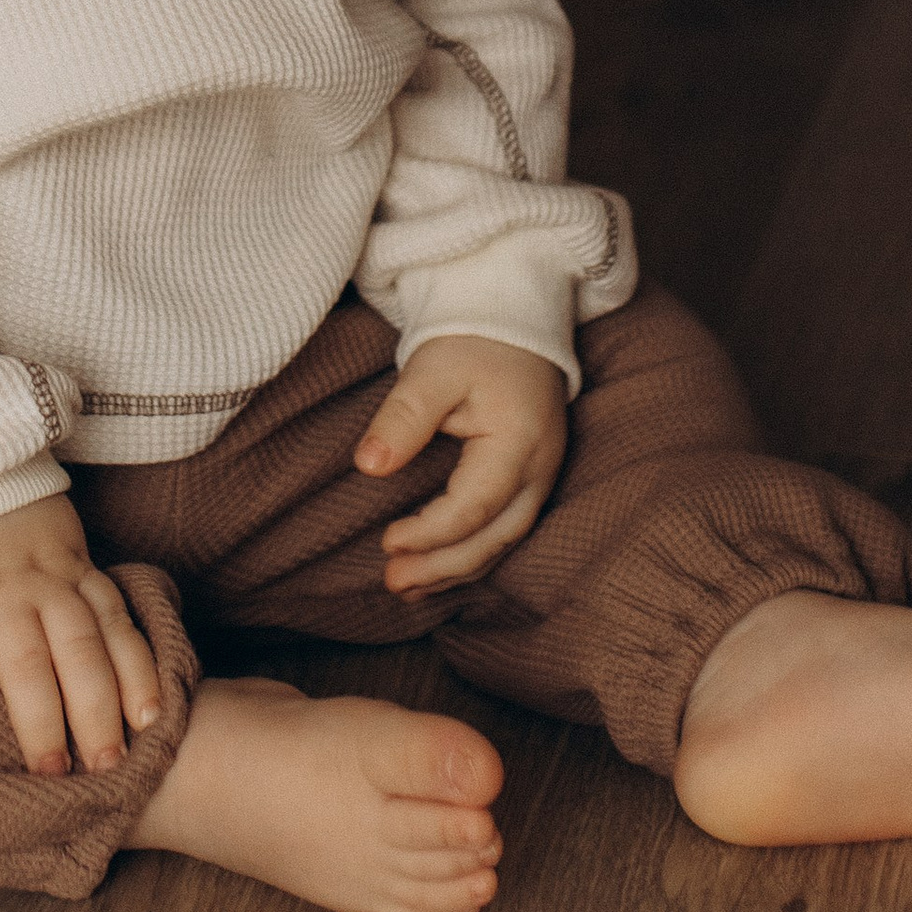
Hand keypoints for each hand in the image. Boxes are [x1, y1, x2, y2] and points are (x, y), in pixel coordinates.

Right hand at [0, 492, 162, 775]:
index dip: (137, 674)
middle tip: (108, 766)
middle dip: (98, 711)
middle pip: (80, 650)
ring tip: (49, 767)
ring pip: (25, 656)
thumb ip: (73, 589)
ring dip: (42, 715)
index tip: (153, 722)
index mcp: (69, 569)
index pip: (115, 625)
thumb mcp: (50, 543)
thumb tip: (110, 659)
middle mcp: (39, 581)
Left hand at [355, 336, 569, 594]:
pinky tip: (437, 570)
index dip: (430, 532)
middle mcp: (541, 468)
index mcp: (519, 441)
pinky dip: (471, 555)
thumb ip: (403, 418)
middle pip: (495, 537)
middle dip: (443, 566)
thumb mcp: (432, 370)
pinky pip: (506, 530)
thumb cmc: (473, 342)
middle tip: (392, 581)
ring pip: (504, 541)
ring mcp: (543, 476)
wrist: (516, 322)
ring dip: (456, 570)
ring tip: (407, 589)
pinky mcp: (533, 480)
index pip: (475, 506)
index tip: (387, 541)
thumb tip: (368, 465)